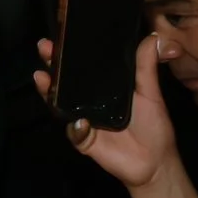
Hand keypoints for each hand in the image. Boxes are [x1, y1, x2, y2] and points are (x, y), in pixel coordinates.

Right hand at [39, 28, 175, 184]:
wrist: (155, 162)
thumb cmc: (153, 126)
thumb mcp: (150, 93)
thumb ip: (146, 67)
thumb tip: (152, 37)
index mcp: (104, 88)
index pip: (82, 67)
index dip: (69, 52)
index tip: (60, 35)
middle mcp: (89, 101)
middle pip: (64, 82)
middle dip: (52, 64)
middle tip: (44, 48)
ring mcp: (83, 120)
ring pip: (61, 104)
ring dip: (49, 91)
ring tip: (42, 77)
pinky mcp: (84, 140)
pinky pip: (75, 133)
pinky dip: (75, 128)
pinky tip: (79, 122)